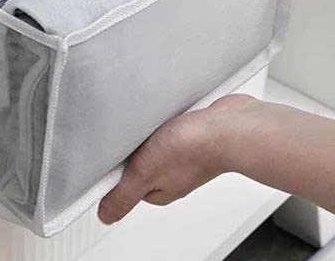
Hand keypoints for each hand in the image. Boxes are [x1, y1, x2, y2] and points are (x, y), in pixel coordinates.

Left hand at [97, 95, 256, 224]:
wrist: (228, 127)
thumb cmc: (192, 149)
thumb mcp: (144, 173)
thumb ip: (123, 195)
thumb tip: (106, 216)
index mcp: (161, 191)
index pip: (129, 186)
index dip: (117, 171)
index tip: (111, 159)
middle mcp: (176, 176)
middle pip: (144, 165)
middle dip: (133, 149)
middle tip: (129, 137)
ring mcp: (188, 156)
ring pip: (159, 146)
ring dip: (151, 134)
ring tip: (149, 125)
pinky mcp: (196, 136)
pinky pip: (175, 131)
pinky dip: (168, 124)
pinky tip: (168, 118)